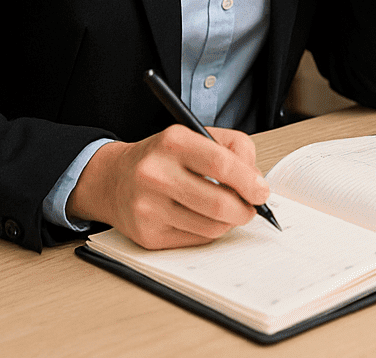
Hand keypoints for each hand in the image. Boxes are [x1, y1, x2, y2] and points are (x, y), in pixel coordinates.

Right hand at [67, 124, 270, 249]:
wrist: (113, 179)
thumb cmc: (163, 157)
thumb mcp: (197, 135)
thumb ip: (235, 149)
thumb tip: (256, 181)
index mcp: (173, 142)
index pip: (221, 164)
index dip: (249, 181)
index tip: (261, 191)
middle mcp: (155, 174)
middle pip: (218, 203)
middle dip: (245, 210)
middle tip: (251, 207)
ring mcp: (148, 208)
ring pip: (211, 227)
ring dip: (229, 222)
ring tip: (227, 210)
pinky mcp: (147, 235)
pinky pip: (196, 240)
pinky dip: (208, 231)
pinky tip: (202, 217)